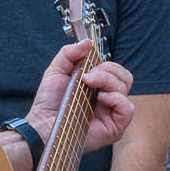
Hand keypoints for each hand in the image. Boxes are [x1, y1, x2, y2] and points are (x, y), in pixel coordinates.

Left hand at [26, 41, 136, 157]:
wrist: (41, 124)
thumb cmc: (48, 103)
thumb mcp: (56, 70)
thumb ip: (69, 53)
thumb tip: (88, 42)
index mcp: (99, 88)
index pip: (117, 71)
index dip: (106, 64)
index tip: (87, 67)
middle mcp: (108, 100)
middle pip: (125, 77)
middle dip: (108, 70)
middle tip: (88, 77)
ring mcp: (112, 114)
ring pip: (125, 88)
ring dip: (108, 81)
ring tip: (89, 86)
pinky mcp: (114, 128)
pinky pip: (128, 109)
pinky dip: (117, 99)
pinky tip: (101, 98)